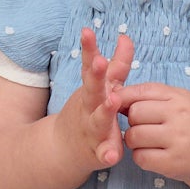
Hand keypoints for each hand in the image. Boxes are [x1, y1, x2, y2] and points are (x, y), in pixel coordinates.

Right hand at [65, 27, 134, 167]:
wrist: (63, 148)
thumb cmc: (89, 112)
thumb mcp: (102, 87)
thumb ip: (117, 65)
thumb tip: (125, 36)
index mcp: (92, 90)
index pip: (89, 67)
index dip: (89, 49)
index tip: (87, 32)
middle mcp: (89, 108)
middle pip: (92, 89)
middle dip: (95, 75)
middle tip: (99, 61)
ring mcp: (91, 129)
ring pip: (98, 120)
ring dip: (105, 111)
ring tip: (113, 101)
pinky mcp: (97, 152)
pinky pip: (103, 153)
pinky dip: (107, 154)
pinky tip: (113, 156)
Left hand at [115, 81, 189, 184]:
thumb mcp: (179, 102)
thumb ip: (151, 95)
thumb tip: (116, 95)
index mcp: (180, 98)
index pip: (141, 91)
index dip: (125, 98)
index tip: (122, 106)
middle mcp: (181, 117)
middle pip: (135, 114)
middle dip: (132, 121)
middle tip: (143, 127)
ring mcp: (178, 141)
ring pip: (134, 136)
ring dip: (133, 141)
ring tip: (146, 142)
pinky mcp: (173, 163)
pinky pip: (140, 157)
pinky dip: (140, 157)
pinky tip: (152, 155)